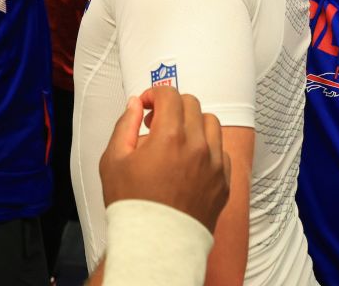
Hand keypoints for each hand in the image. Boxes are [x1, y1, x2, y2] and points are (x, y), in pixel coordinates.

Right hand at [99, 86, 230, 232]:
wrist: (156, 244)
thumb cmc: (133, 205)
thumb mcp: (114, 160)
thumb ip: (125, 124)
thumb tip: (136, 104)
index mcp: (170, 136)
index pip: (170, 94)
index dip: (154, 95)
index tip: (147, 106)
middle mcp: (198, 146)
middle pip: (192, 104)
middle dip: (172, 107)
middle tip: (157, 123)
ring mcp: (215, 164)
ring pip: (211, 123)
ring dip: (193, 124)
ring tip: (176, 140)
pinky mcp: (224, 181)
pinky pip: (222, 150)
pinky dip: (208, 147)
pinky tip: (191, 160)